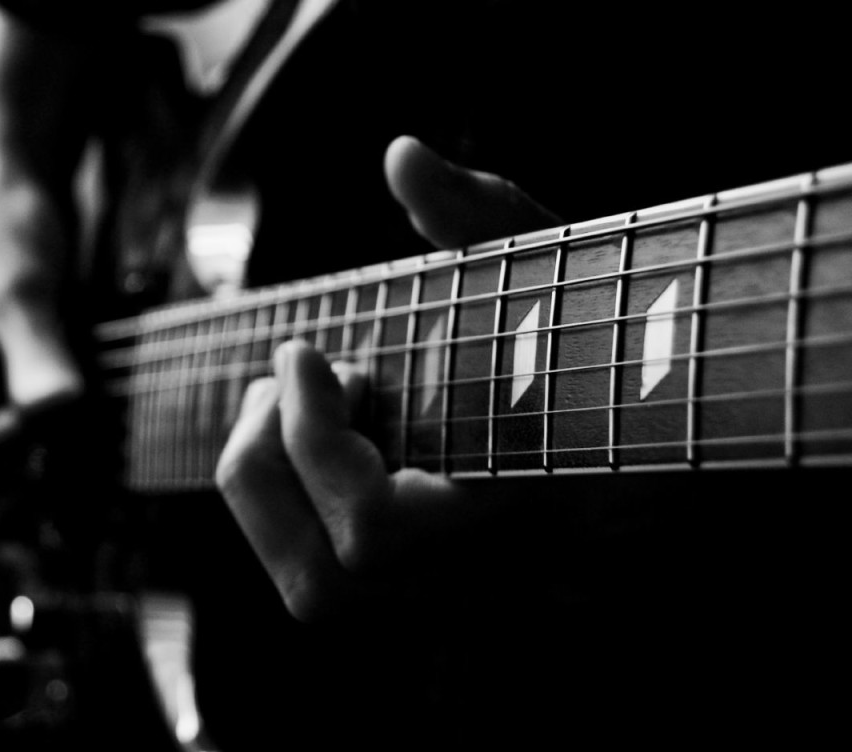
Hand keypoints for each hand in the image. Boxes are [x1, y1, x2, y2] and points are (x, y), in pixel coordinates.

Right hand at [0, 181, 82, 536]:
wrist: (10, 187)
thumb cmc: (0, 224)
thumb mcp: (19, 285)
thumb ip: (36, 352)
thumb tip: (58, 414)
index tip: (52, 427)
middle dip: (0, 519)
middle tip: (68, 526)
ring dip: (34, 504)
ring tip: (94, 517)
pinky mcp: (3, 394)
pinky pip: (20, 456)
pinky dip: (54, 473)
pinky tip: (99, 478)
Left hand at [215, 136, 559, 621]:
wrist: (647, 414)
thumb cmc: (604, 340)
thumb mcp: (553, 270)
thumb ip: (482, 215)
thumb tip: (402, 156)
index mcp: (521, 519)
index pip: (371, 532)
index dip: (314, 441)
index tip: (306, 348)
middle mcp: (477, 579)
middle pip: (321, 591)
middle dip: (268, 464)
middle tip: (288, 372)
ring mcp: (444, 593)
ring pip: (313, 595)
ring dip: (265, 485)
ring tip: (288, 395)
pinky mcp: (414, 580)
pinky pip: (318, 576)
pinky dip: (283, 502)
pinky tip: (308, 429)